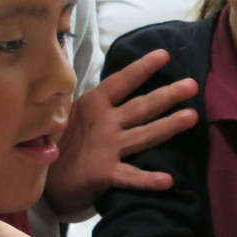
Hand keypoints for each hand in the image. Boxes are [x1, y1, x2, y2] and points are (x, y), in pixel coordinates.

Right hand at [45, 49, 197, 218]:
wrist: (44, 177)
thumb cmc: (67, 139)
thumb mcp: (79, 113)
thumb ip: (99, 100)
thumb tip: (122, 77)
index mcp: (95, 104)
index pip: (122, 82)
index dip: (142, 68)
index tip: (164, 55)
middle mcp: (103, 123)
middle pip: (141, 107)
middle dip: (166, 96)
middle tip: (192, 85)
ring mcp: (105, 147)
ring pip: (143, 135)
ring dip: (168, 126)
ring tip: (192, 117)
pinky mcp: (104, 173)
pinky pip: (129, 177)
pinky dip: (147, 180)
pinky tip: (167, 181)